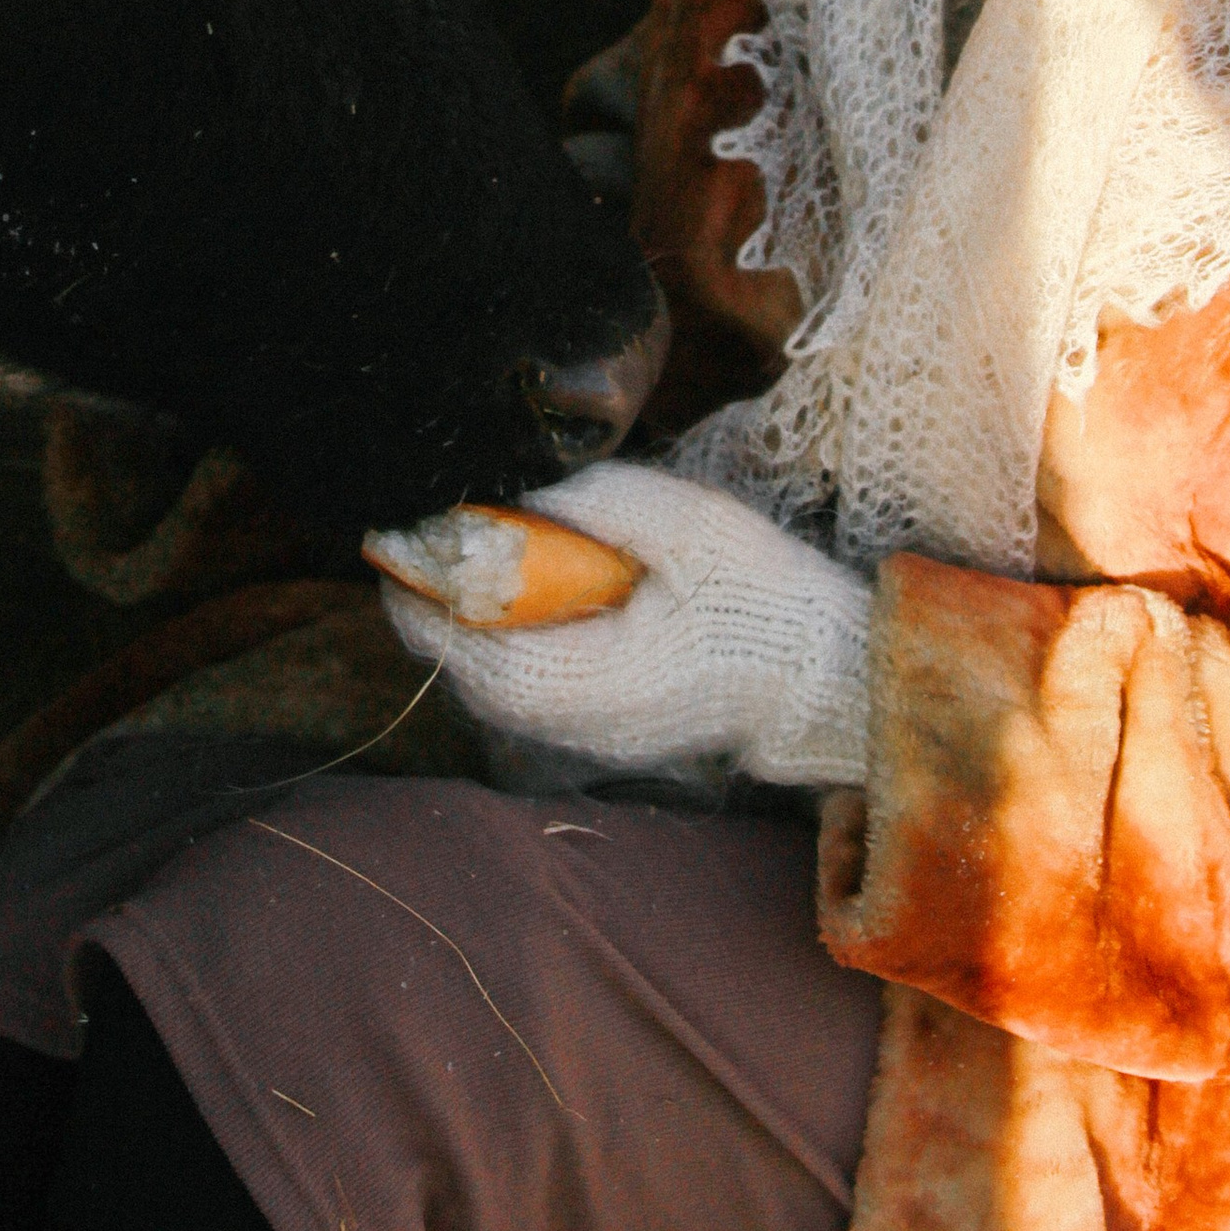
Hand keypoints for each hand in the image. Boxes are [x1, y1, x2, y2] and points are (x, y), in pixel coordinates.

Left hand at [381, 459, 869, 789]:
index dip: (429, 607)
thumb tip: (522, 494)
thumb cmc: (765, 597)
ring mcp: (599, 736)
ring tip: (450, 568)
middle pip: (478, 682)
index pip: (482, 656)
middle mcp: (586, 725)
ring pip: (501, 694)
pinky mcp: (613, 730)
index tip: (398, 552)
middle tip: (411, 552)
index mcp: (603, 679)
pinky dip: (505, 650)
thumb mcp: (687, 526)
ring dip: (467, 635)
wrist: (831, 672)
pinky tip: (508, 602)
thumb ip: (599, 505)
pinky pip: (533, 696)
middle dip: (435, 618)